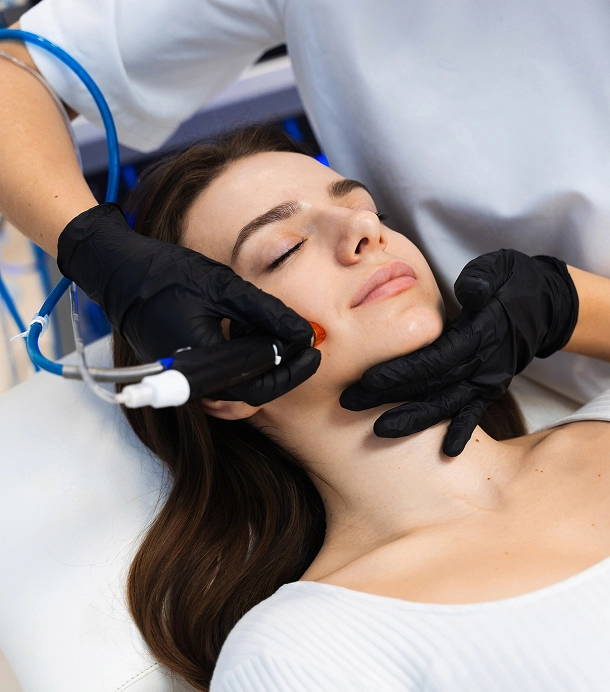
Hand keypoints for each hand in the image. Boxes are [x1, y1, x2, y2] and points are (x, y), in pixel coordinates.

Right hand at [57, 203, 319, 404]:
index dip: (293, 369)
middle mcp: (191, 382)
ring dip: (262, 364)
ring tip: (271, 328)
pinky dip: (242, 360)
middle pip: (251, 392)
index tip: (314, 349)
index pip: (260, 384)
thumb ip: (267, 314)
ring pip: (238, 387)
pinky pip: (222, 378)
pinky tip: (247, 331)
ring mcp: (184, 381)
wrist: (119, 273)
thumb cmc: (167, 275)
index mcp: (201, 363)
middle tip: (304, 343)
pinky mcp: (184, 373)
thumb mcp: (224, 288)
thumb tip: (303, 333)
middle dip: (282, 369)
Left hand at [340, 249, 578, 455]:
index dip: (401, 371)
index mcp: (479, 334)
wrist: (545, 306)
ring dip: (414, 419)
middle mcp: (484, 362)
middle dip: (390, 396)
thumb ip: (481, 280)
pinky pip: (474, 412)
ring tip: (379, 431)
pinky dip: (462, 431)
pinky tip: (446, 451)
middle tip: (350, 403)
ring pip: (447, 405)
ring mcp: (488, 379)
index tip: (367, 379)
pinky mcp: (491, 387)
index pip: (434, 358)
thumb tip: (469, 289)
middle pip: (431, 385)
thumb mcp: (498, 271)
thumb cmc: (512, 283)